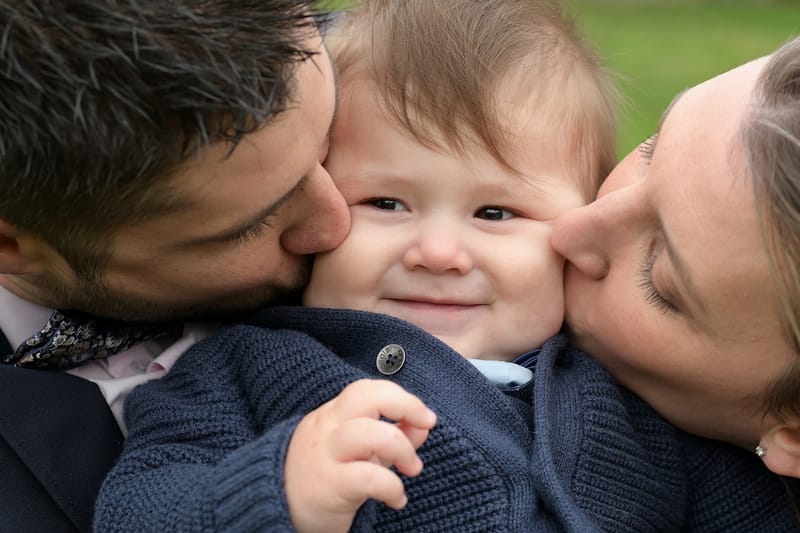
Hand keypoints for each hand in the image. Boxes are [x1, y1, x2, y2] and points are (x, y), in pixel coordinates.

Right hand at [285, 379, 436, 532]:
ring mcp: (326, 455)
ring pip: (369, 432)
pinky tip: (396, 499)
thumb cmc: (319, 478)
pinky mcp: (329, 485)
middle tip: (426, 423)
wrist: (273, 509)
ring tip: (411, 469)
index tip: (425, 417)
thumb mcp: (357, 453)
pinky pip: (369, 477)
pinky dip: (393, 487)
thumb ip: (390, 436)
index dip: (402, 398)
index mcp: (332, 415)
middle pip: (367, 396)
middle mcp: (328, 428)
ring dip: (402, 449)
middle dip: (405, 405)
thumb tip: (422, 425)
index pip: (368, 390)